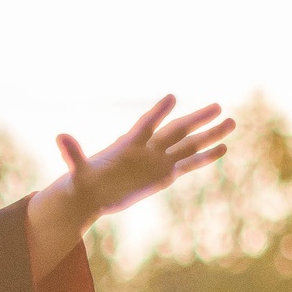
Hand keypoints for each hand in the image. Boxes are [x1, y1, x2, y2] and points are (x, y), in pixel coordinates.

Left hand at [54, 97, 233, 220]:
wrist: (92, 194)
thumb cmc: (83, 181)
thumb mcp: (78, 171)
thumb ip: (73, 155)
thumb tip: (60, 137)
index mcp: (128, 144)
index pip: (146, 125)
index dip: (157, 112)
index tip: (172, 97)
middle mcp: (148, 149)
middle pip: (176, 130)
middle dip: (196, 119)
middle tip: (218, 105)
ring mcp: (158, 160)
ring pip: (188, 145)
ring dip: (208, 135)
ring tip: (231, 122)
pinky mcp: (164, 174)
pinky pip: (188, 164)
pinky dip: (204, 157)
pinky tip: (222, 149)